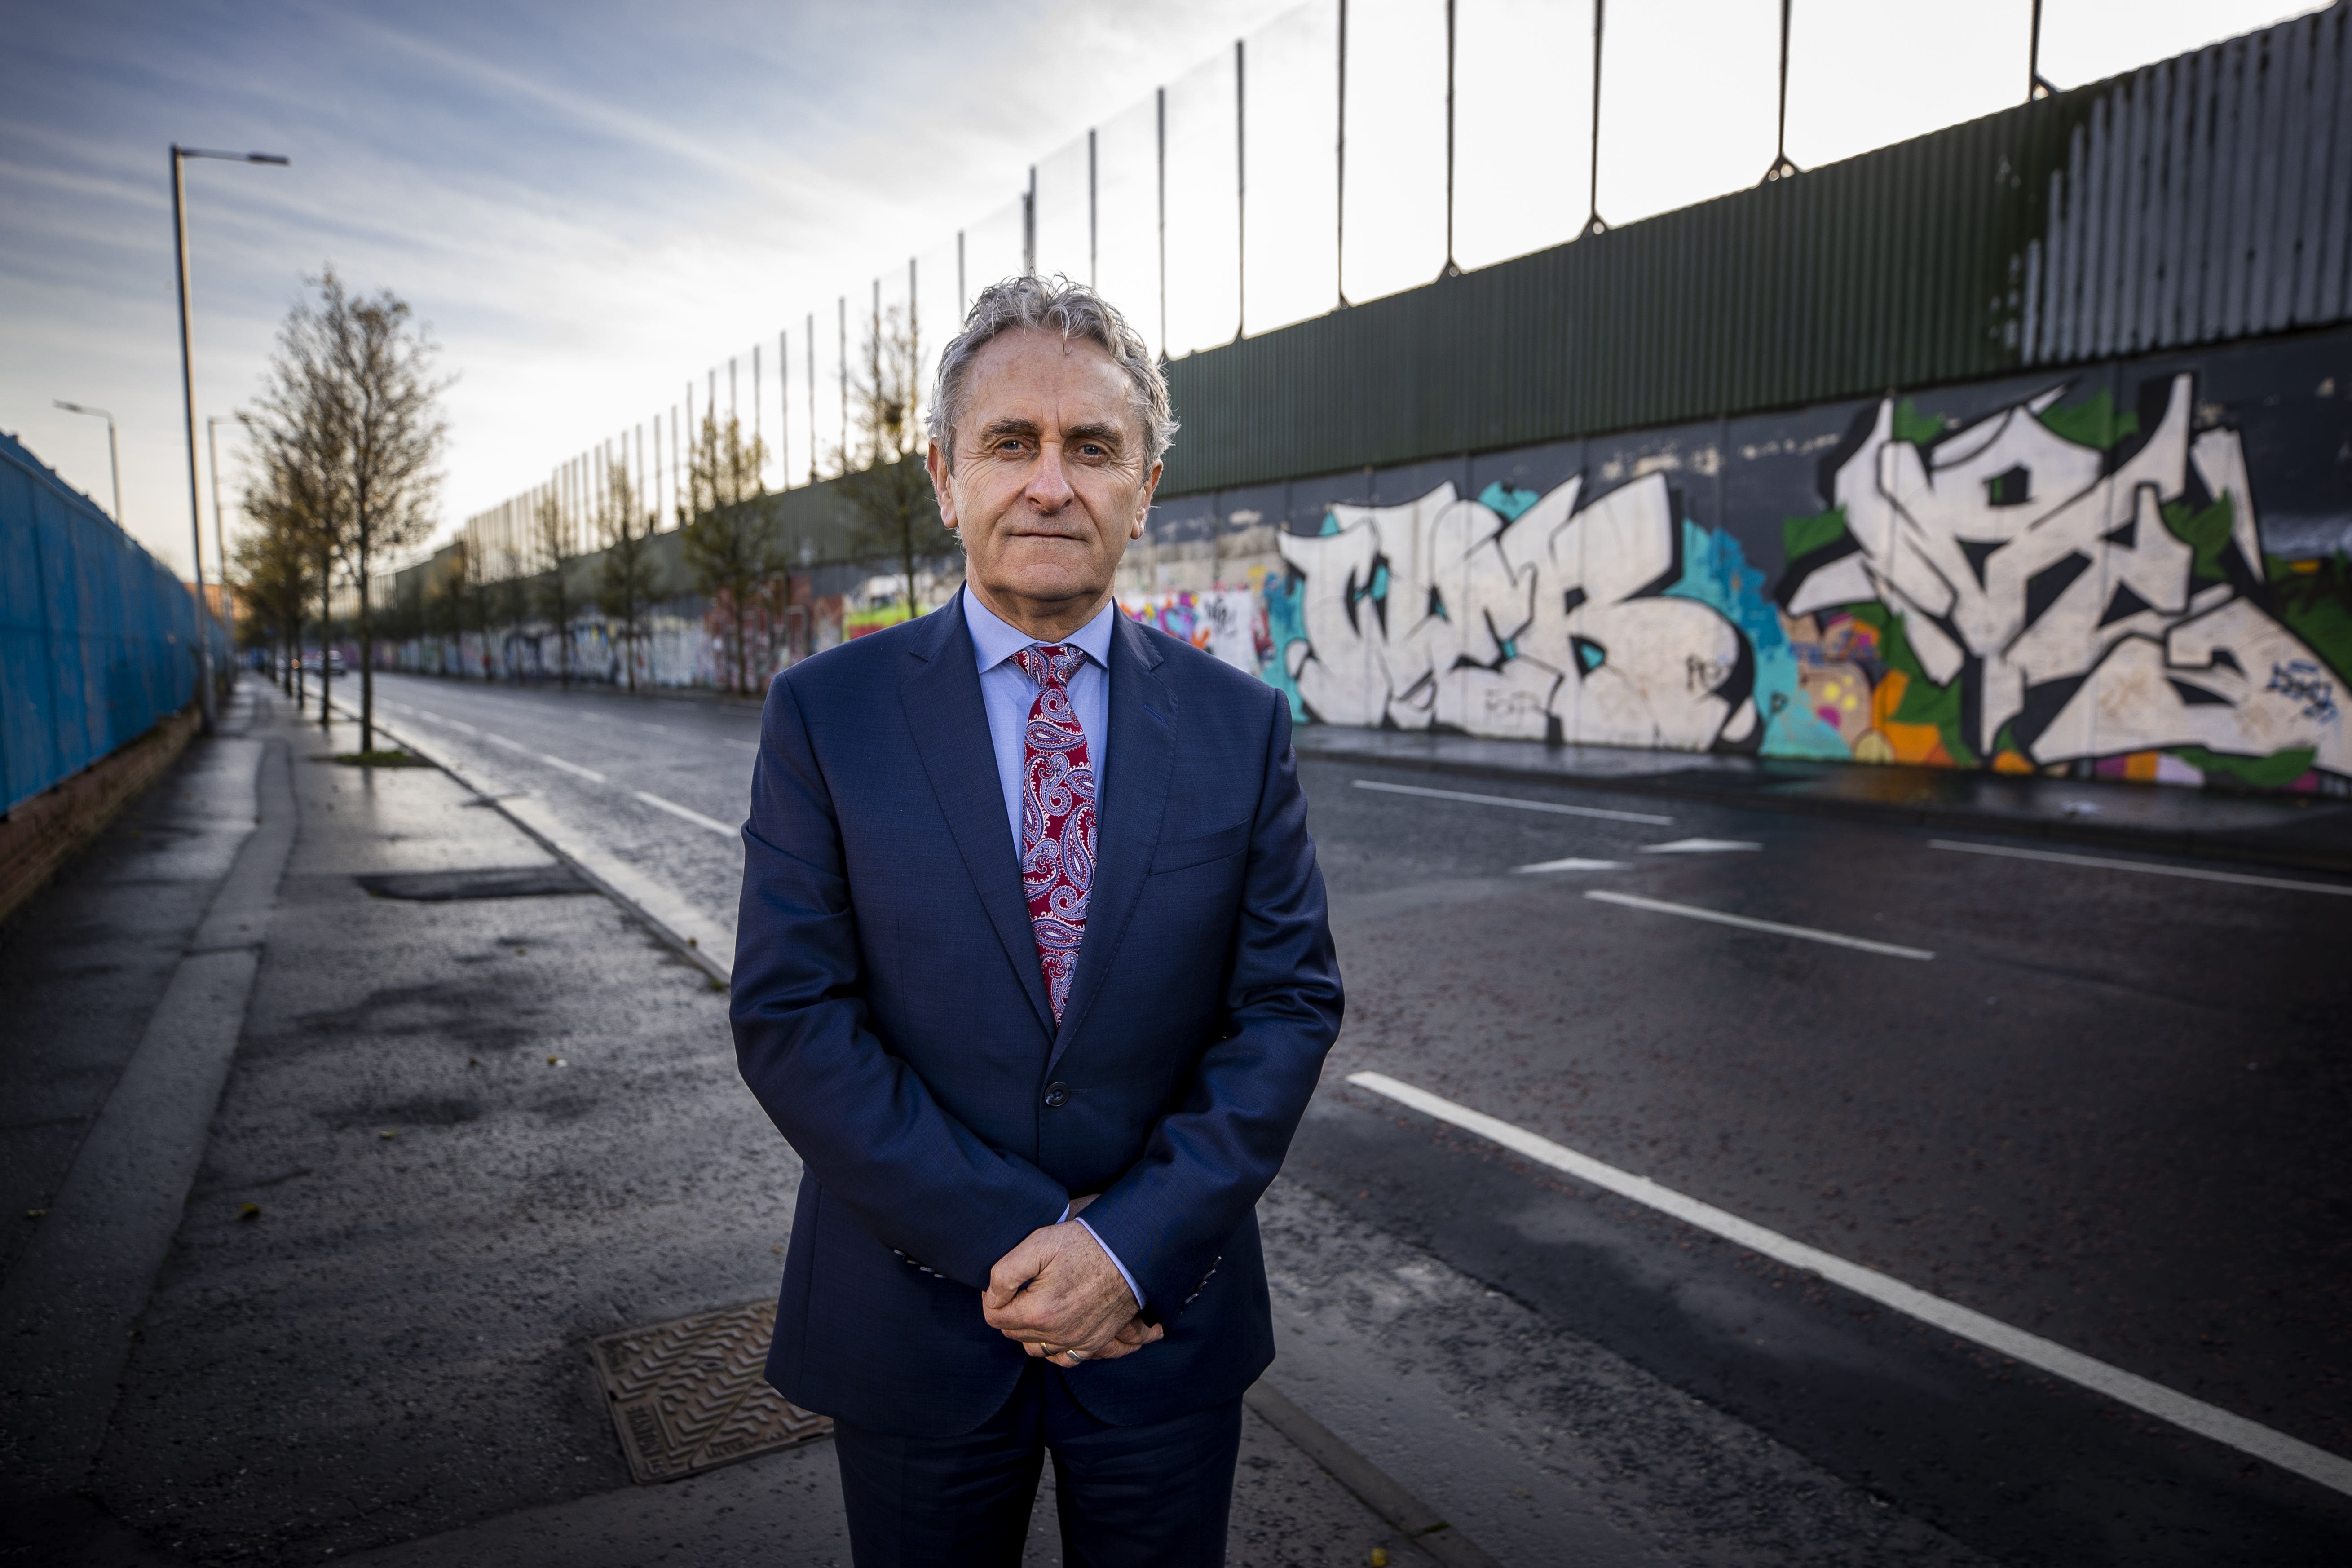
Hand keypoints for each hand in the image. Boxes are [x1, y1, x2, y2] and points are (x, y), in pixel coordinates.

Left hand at [983, 1221, 1141, 1367]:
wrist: (1129, 1251)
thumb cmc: (1083, 1244)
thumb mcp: (1038, 1244)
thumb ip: (1005, 1273)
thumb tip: (991, 1297)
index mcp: (1039, 1311)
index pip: (994, 1317)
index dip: (992, 1298)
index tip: (1003, 1283)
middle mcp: (1057, 1334)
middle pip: (1013, 1332)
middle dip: (1010, 1311)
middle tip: (1021, 1287)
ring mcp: (1076, 1342)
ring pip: (1034, 1347)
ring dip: (1028, 1329)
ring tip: (1037, 1302)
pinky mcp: (1093, 1343)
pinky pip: (1062, 1358)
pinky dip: (1053, 1347)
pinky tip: (1054, 1326)